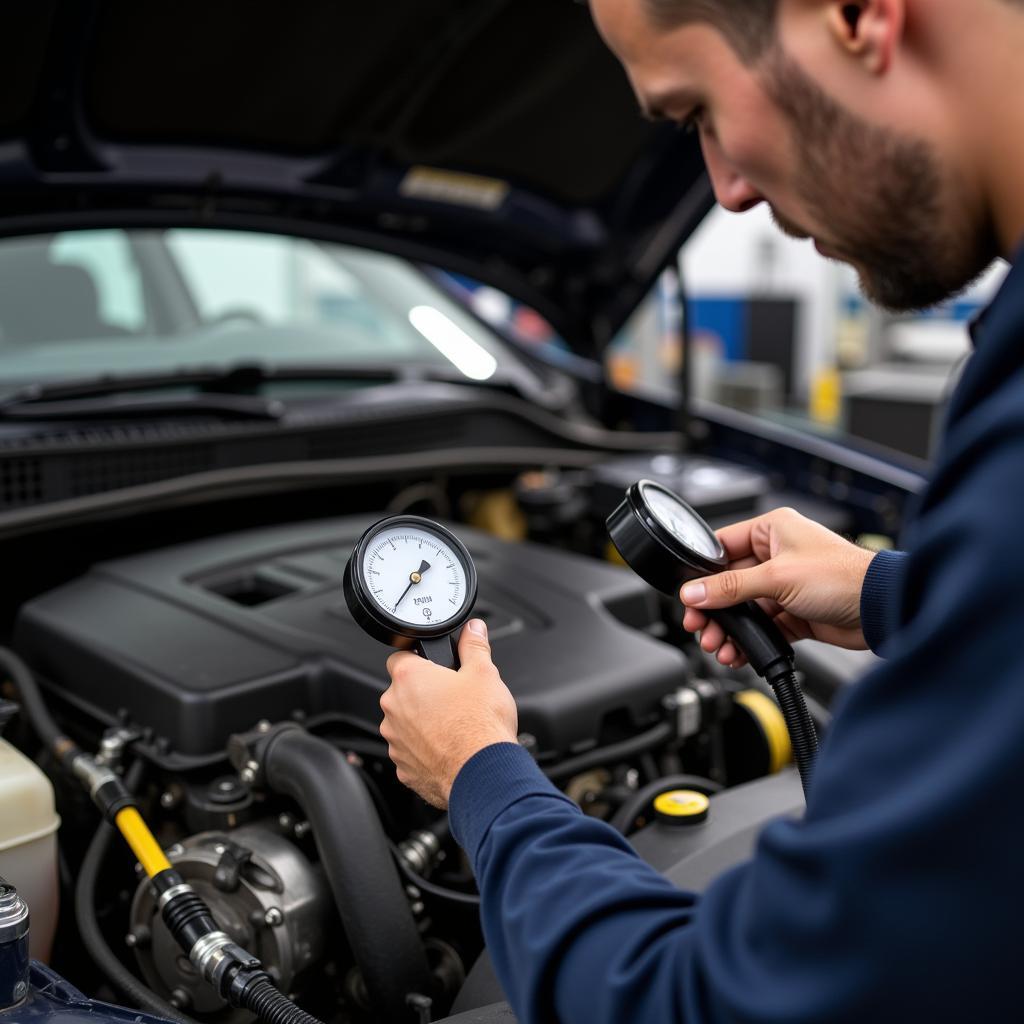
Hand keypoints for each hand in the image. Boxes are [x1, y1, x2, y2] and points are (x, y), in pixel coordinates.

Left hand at [381, 619, 517, 807]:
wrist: (483, 773)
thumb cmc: (480, 725)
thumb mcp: (484, 673)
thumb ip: (474, 646)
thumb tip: (473, 629)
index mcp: (408, 678)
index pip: (400, 656)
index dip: (420, 659)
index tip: (436, 667)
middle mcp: (394, 708)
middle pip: (403, 692)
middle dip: (424, 693)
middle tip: (453, 697)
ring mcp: (395, 741)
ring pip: (405, 723)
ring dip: (422, 722)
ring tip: (454, 725)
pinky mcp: (403, 768)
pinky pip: (411, 752)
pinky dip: (426, 749)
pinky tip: (449, 748)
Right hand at [680, 507, 876, 666]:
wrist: (882, 609)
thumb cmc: (844, 576)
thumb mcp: (777, 577)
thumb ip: (731, 587)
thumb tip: (696, 592)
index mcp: (772, 530)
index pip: (723, 547)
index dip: (702, 572)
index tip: (688, 593)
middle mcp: (778, 554)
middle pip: (730, 582)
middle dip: (713, 608)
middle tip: (699, 625)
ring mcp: (786, 585)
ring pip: (745, 608)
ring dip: (730, 628)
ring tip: (719, 645)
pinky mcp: (795, 612)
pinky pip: (762, 627)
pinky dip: (749, 641)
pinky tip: (738, 651)